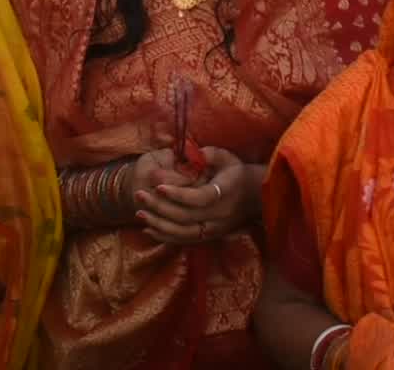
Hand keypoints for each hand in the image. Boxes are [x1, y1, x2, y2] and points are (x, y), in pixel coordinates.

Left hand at [134, 146, 257, 245]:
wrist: (255, 197)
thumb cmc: (237, 173)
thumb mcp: (228, 158)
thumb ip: (210, 154)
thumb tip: (193, 153)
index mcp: (224, 194)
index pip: (198, 198)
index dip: (177, 194)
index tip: (158, 186)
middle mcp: (218, 216)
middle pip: (185, 217)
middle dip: (159, 207)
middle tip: (139, 195)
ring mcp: (213, 229)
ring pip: (182, 233)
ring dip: (159, 224)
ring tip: (140, 212)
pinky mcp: (209, 237)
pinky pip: (184, 241)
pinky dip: (165, 237)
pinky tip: (148, 230)